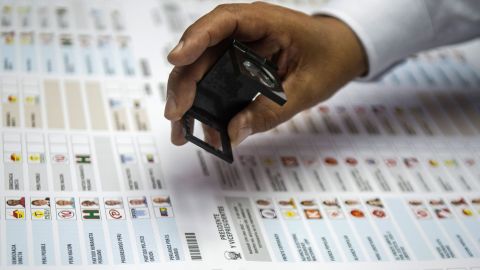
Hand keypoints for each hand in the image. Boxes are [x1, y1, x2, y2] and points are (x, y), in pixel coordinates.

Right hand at [164, 2, 366, 146]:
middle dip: (185, 83)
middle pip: (203, 51)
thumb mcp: (305, 90)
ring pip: (203, 69)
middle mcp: (245, 31)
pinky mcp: (238, 64)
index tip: (177, 60)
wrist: (341, 52)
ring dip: (190, 98)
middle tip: (175, 116)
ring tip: (182, 131)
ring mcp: (239, 47)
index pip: (223, 21)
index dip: (196, 38)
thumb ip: (270, 111)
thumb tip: (232, 133)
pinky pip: (216, 82)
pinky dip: (209, 105)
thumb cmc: (329, 59)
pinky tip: (207, 129)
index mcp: (265, 22)